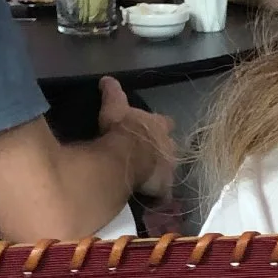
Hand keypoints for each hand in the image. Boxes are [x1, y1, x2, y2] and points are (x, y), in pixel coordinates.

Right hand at [98, 75, 177, 200]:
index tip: (154, 129)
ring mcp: (169, 167)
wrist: (126, 157)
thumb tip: (107, 79)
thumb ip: (113, 93)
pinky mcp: (165, 186)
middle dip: (163, 149)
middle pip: (170, 146)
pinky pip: (163, 192)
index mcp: (159, 125)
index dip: (159, 126)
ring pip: (169, 169)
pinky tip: (151, 198)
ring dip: (162, 171)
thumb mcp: (114, 107)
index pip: (164, 122)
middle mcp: (169, 145)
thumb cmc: (121, 129)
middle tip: (151, 155)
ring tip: (150, 177)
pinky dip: (159, 195)